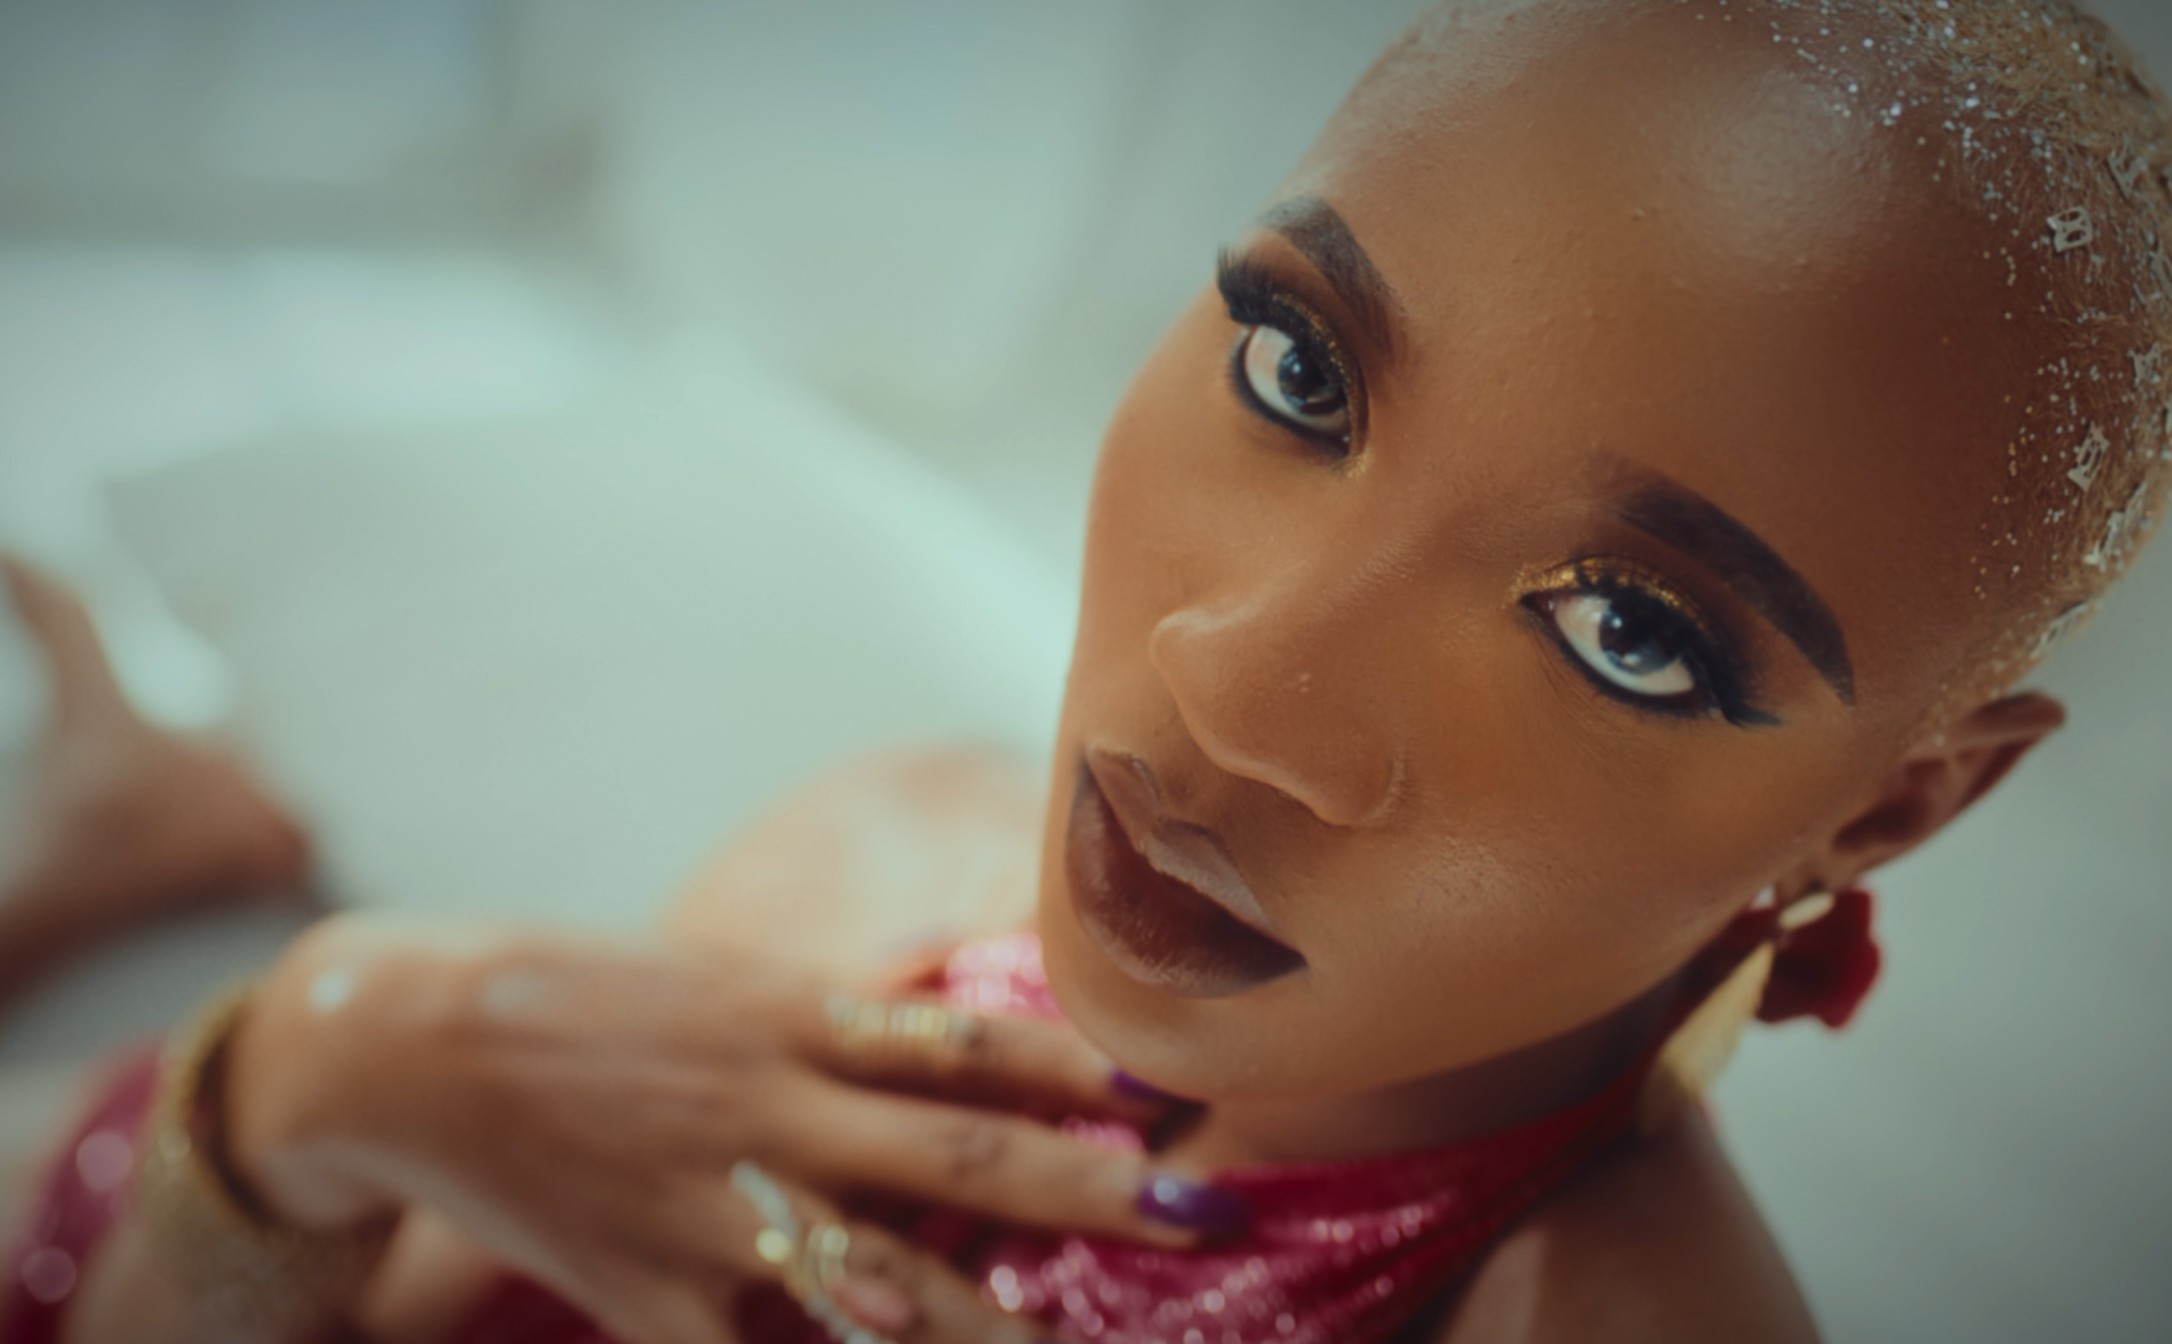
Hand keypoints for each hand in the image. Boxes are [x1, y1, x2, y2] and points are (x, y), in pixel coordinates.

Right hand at [222, 915, 1230, 1343]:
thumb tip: (948, 1033)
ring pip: (886, 1279)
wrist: (405, 1044)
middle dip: (1094, 1188)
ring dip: (997, 1326)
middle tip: (1206, 1206)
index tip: (1171, 1082)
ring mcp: (717, 1208)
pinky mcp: (653, 1295)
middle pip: (964, 1155)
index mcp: (795, 1017)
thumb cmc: (576, 997)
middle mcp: (775, 1109)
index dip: (1078, 1060)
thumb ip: (832, 1020)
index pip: (968, 1040)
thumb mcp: (719, 981)